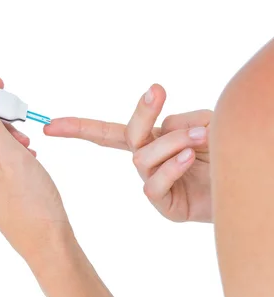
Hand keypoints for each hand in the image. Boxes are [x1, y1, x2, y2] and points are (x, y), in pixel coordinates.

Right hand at [44, 85, 212, 221]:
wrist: (245, 184)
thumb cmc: (224, 153)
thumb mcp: (204, 123)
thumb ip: (178, 122)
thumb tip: (159, 132)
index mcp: (152, 141)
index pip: (109, 133)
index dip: (80, 128)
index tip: (52, 125)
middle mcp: (149, 161)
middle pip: (126, 136)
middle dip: (140, 113)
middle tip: (158, 91)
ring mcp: (154, 184)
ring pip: (143, 157)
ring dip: (172, 141)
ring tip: (200, 137)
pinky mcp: (165, 206)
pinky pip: (154, 184)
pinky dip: (171, 167)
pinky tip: (189, 158)